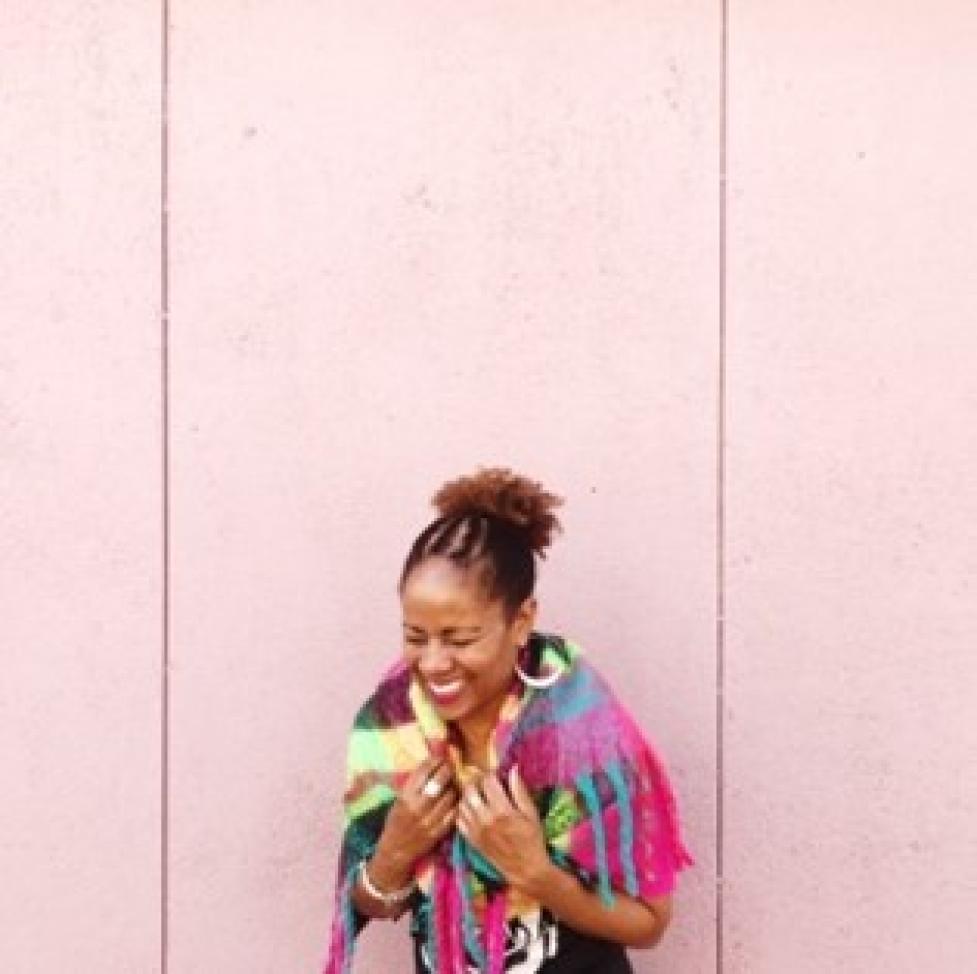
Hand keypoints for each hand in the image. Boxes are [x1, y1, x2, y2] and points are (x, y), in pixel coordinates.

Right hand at [372, 757, 457, 886]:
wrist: (394, 851)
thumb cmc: (396, 821)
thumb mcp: (399, 800)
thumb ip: (413, 785)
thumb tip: (431, 765)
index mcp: (405, 797)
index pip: (423, 772)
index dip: (434, 761)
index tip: (439, 758)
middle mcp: (417, 807)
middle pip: (439, 782)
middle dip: (447, 770)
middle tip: (450, 767)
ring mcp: (429, 821)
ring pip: (449, 796)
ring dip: (454, 786)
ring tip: (454, 783)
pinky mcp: (438, 832)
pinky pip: (453, 813)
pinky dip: (457, 804)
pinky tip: (456, 800)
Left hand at [457, 765, 551, 894]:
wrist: (525, 869)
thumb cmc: (532, 839)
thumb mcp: (531, 813)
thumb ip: (520, 791)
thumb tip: (513, 768)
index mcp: (502, 810)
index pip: (488, 781)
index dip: (490, 774)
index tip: (495, 775)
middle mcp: (485, 819)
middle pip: (470, 790)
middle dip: (476, 782)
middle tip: (483, 783)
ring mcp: (476, 830)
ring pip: (462, 804)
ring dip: (468, 796)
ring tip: (478, 796)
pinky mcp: (471, 840)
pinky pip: (458, 821)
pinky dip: (462, 812)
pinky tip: (472, 811)